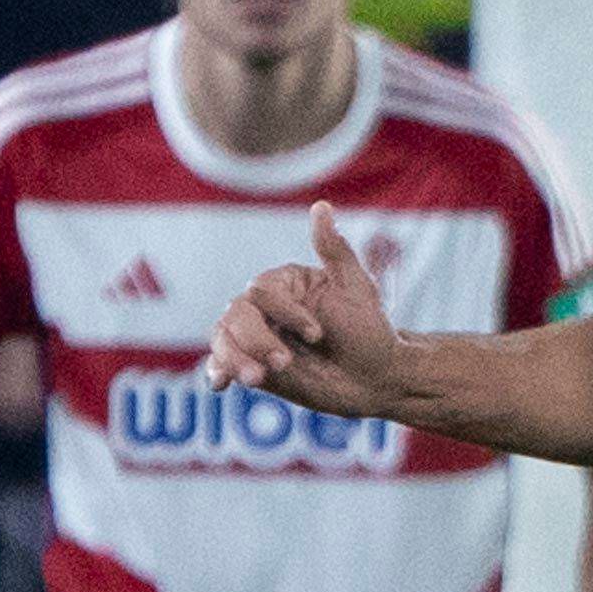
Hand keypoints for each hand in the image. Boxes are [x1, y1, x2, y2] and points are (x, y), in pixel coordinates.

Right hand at [209, 202, 406, 416]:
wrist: (375, 379)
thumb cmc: (370, 331)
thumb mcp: (357, 288)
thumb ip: (335, 251)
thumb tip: (321, 207)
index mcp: (284, 285)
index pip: (262, 291)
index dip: (286, 313)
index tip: (317, 335)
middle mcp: (264, 309)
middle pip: (236, 315)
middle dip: (256, 340)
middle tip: (285, 363)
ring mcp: (256, 338)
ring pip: (223, 339)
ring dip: (233, 358)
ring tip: (256, 379)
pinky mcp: (253, 366)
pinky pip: (223, 365)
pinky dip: (217, 371)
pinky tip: (220, 384)